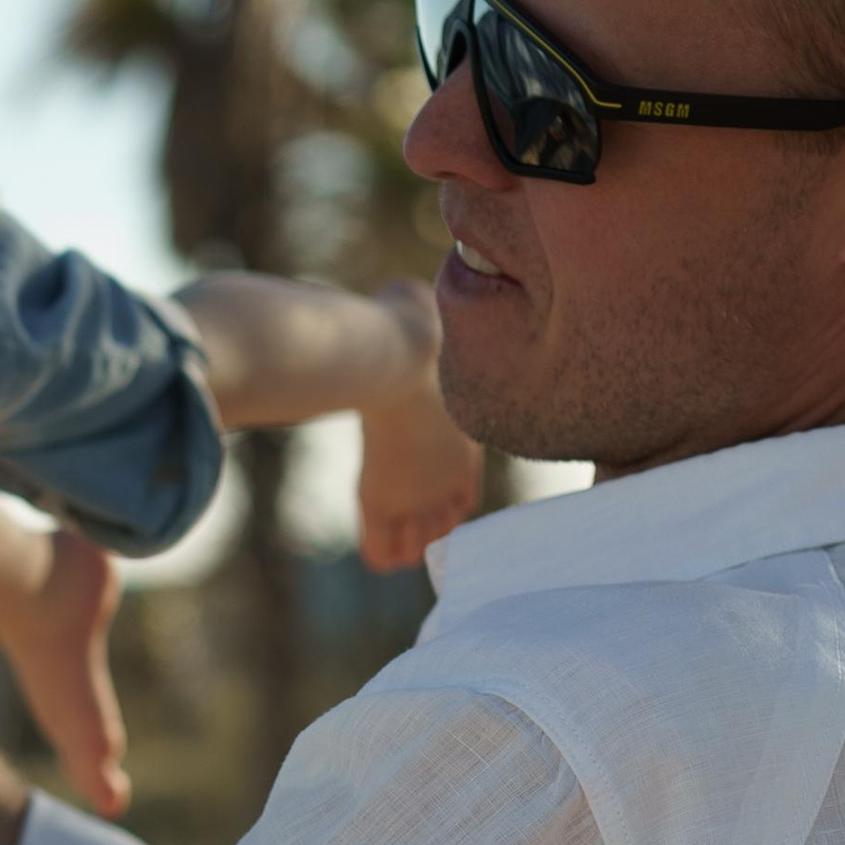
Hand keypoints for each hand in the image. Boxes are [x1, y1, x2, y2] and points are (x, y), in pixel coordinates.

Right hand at [356, 281, 482, 571]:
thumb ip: (414, 311)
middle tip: (414, 532)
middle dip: (427, 527)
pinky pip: (383, 544)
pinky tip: (379, 555)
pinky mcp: (382, 497)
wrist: (406, 354)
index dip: (447, 499)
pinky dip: (379, 550)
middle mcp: (449, 475)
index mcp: (465, 442)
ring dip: (405, 540)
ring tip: (396, 545)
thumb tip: (394, 289)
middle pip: (444, 520)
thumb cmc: (415, 328)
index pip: (462, 489)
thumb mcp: (421, 318)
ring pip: (417, 538)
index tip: (434, 502)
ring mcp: (419, 491)